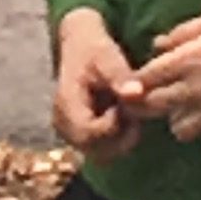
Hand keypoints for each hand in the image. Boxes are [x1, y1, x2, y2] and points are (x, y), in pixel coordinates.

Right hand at [51, 8, 146, 159]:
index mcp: (66, 104)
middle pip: (94, 150)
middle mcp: (64, 123)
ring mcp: (70, 132)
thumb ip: (120, 74)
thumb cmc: (92, 47)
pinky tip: (122, 119)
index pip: (88, 134)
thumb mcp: (106, 54)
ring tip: (128, 113)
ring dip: (120, 140)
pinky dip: (116, 140)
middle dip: (120, 137)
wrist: (80, 45)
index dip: (113, 126)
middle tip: (132, 112)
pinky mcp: (79, 135)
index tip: (124, 106)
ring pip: (99, 154)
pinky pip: (100, 150)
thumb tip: (137, 93)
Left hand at [134, 5, 200, 152]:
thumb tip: (156, 45)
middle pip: (155, 108)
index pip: (145, 80)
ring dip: (181, 120)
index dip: (140, 81)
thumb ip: (179, 34)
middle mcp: (195, 89)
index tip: (145, 80)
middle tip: (164, 94)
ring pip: (179, 131)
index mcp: (186, 60)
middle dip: (153, 102)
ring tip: (192, 106)